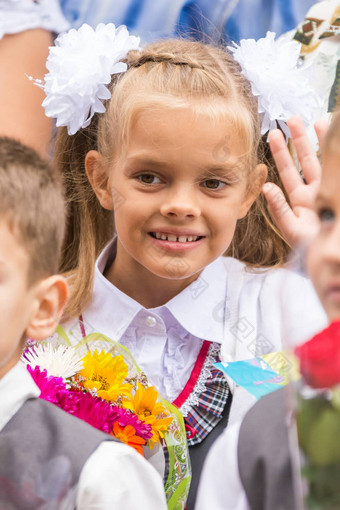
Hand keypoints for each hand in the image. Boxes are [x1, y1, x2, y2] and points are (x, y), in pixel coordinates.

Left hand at [263, 115, 328, 247]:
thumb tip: (267, 186)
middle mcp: (315, 192)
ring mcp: (329, 190)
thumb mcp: (292, 230)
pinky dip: (332, 154)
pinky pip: (333, 170)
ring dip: (319, 141)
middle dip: (299, 140)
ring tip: (314, 120)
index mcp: (299, 200)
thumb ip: (279, 209)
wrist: (332, 257)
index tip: (275, 134)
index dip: (282, 153)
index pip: (288, 171)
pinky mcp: (336, 192)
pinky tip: (332, 137)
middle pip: (305, 160)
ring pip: (323, 161)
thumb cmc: (311, 249)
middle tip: (292, 118)